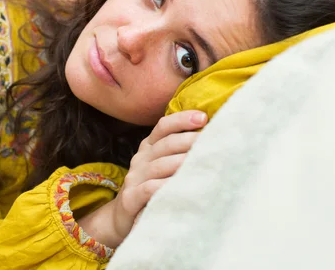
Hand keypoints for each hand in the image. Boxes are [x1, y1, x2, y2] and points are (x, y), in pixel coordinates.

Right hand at [79, 110, 206, 247]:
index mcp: (149, 147)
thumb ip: (179, 153)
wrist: (122, 217)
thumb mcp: (162, 167)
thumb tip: (212, 140)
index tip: (203, 117)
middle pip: (165, 144)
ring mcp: (134, 178)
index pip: (163, 126)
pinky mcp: (130, 198)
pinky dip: (165, 186)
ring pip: (159, 165)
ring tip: (202, 162)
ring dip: (181, 162)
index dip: (182, 119)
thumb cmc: (152, 189)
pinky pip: (148, 189)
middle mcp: (141, 158)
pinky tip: (182, 187)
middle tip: (210, 141)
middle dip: (188, 140)